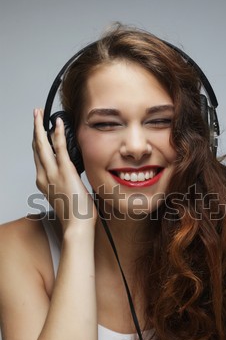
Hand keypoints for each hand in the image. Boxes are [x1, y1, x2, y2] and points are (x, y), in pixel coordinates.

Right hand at [32, 108, 96, 232]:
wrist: (77, 226)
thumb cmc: (75, 215)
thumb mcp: (66, 196)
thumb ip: (65, 183)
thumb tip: (72, 175)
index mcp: (44, 182)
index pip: (38, 157)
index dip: (38, 142)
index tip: (39, 131)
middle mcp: (44, 176)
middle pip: (36, 148)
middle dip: (35, 129)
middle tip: (35, 115)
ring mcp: (53, 173)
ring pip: (42, 145)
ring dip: (40, 127)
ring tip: (39, 114)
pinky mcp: (65, 171)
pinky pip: (59, 148)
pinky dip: (58, 134)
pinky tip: (57, 123)